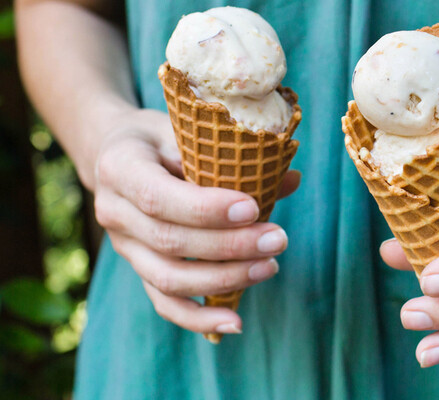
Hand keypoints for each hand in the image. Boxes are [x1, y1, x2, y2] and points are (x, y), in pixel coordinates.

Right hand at [93, 109, 299, 334]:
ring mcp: (124, 247)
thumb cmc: (159, 139)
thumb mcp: (186, 131)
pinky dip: (199, 318)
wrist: (116, 155)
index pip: (159, 198)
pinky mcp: (139, 268)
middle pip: (170, 242)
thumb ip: (230, 155)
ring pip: (169, 279)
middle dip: (229, 247)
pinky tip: (235, 322)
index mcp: (120, 169)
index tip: (252, 209)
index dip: (205, 210)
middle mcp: (114, 212)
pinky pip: (164, 303)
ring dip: (224, 280)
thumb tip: (292, 181)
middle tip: (277, 240)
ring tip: (269, 267)